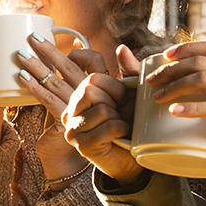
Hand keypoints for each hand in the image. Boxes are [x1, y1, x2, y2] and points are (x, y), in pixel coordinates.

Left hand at [16, 33, 112, 189]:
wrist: (83, 161)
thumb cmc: (83, 125)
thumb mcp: (82, 97)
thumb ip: (81, 72)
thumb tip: (76, 45)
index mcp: (101, 87)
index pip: (95, 61)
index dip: (81, 53)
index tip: (69, 48)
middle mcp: (92, 96)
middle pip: (70, 68)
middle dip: (49, 51)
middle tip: (32, 38)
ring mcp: (80, 109)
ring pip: (56, 81)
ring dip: (35, 66)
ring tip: (20, 55)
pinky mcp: (66, 121)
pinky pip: (48, 100)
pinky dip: (33, 87)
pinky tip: (21, 78)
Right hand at [62, 45, 145, 182]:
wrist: (133, 157)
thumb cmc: (131, 124)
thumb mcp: (132, 94)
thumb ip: (128, 71)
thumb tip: (122, 48)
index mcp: (81, 93)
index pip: (92, 76)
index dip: (114, 85)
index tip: (120, 99)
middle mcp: (72, 108)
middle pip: (91, 88)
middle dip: (115, 101)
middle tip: (119, 114)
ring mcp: (73, 127)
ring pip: (101, 108)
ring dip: (119, 118)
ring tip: (118, 126)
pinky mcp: (81, 144)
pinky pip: (108, 126)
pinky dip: (121, 130)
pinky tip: (120, 136)